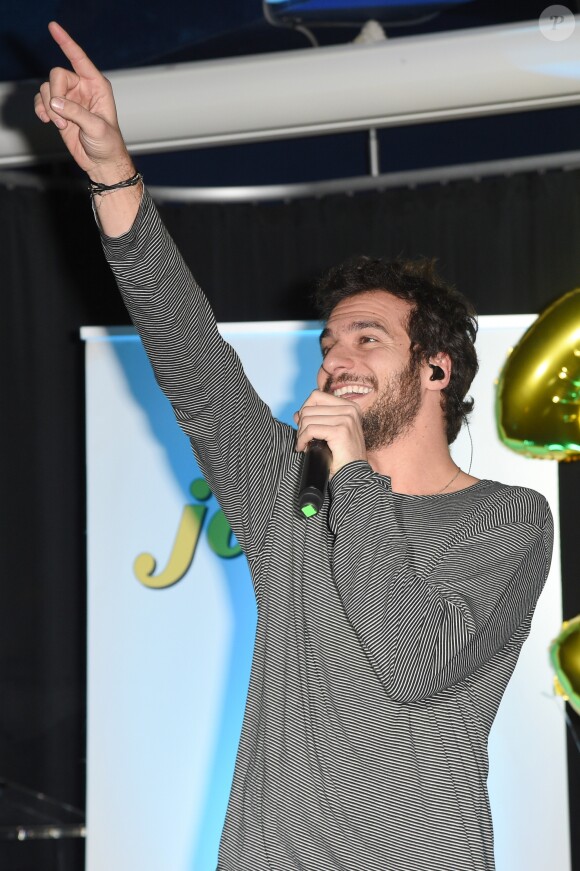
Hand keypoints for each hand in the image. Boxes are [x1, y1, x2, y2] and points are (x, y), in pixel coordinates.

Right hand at [34, 21, 131, 179]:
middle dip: (55, 95)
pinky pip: (42, 100)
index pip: (79, 58)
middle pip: (57, 76)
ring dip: (49, 107)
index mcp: (97, 85)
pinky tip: (49, 121)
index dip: (66, 42)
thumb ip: (76, 113)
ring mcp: (69, 98)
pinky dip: (41, 110)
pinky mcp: (59, 110)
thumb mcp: (96, 127)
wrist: (101, 162)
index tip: (53, 27)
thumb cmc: (108, 144)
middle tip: (61, 117)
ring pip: (47, 89)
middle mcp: (82, 88)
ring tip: (61, 125)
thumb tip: (55, 103)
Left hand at [294, 390, 366, 475]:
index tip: (305, 425)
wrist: (353, 474)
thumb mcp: (329, 432)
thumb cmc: (342, 456)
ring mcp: (346, 419)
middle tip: (304, 439)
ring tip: (305, 445)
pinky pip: (310, 430)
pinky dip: (302, 440)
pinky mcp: (340, 431)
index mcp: (350, 406)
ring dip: (301, 434)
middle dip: (302, 424)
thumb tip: (297, 413)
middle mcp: (350, 409)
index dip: (305, 409)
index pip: (316, 395)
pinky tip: (304, 448)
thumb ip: (315, 419)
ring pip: (308, 419)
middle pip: (310, 407)